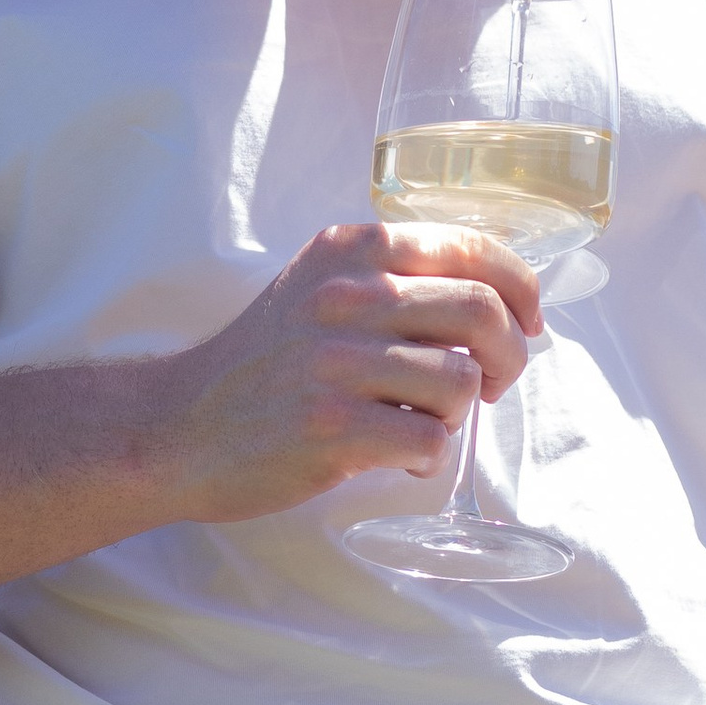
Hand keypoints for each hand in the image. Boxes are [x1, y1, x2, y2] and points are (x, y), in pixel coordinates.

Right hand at [155, 222, 539, 523]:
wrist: (178, 426)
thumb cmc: (265, 362)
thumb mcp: (320, 287)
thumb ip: (394, 278)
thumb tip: (501, 301)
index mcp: (352, 250)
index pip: (473, 249)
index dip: (521, 290)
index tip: (527, 322)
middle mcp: (346, 295)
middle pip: (483, 313)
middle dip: (510, 355)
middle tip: (493, 383)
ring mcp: (336, 361)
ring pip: (461, 383)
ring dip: (459, 413)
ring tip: (421, 420)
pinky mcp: (332, 427)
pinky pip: (430, 440)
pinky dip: (427, 455)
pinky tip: (397, 453)